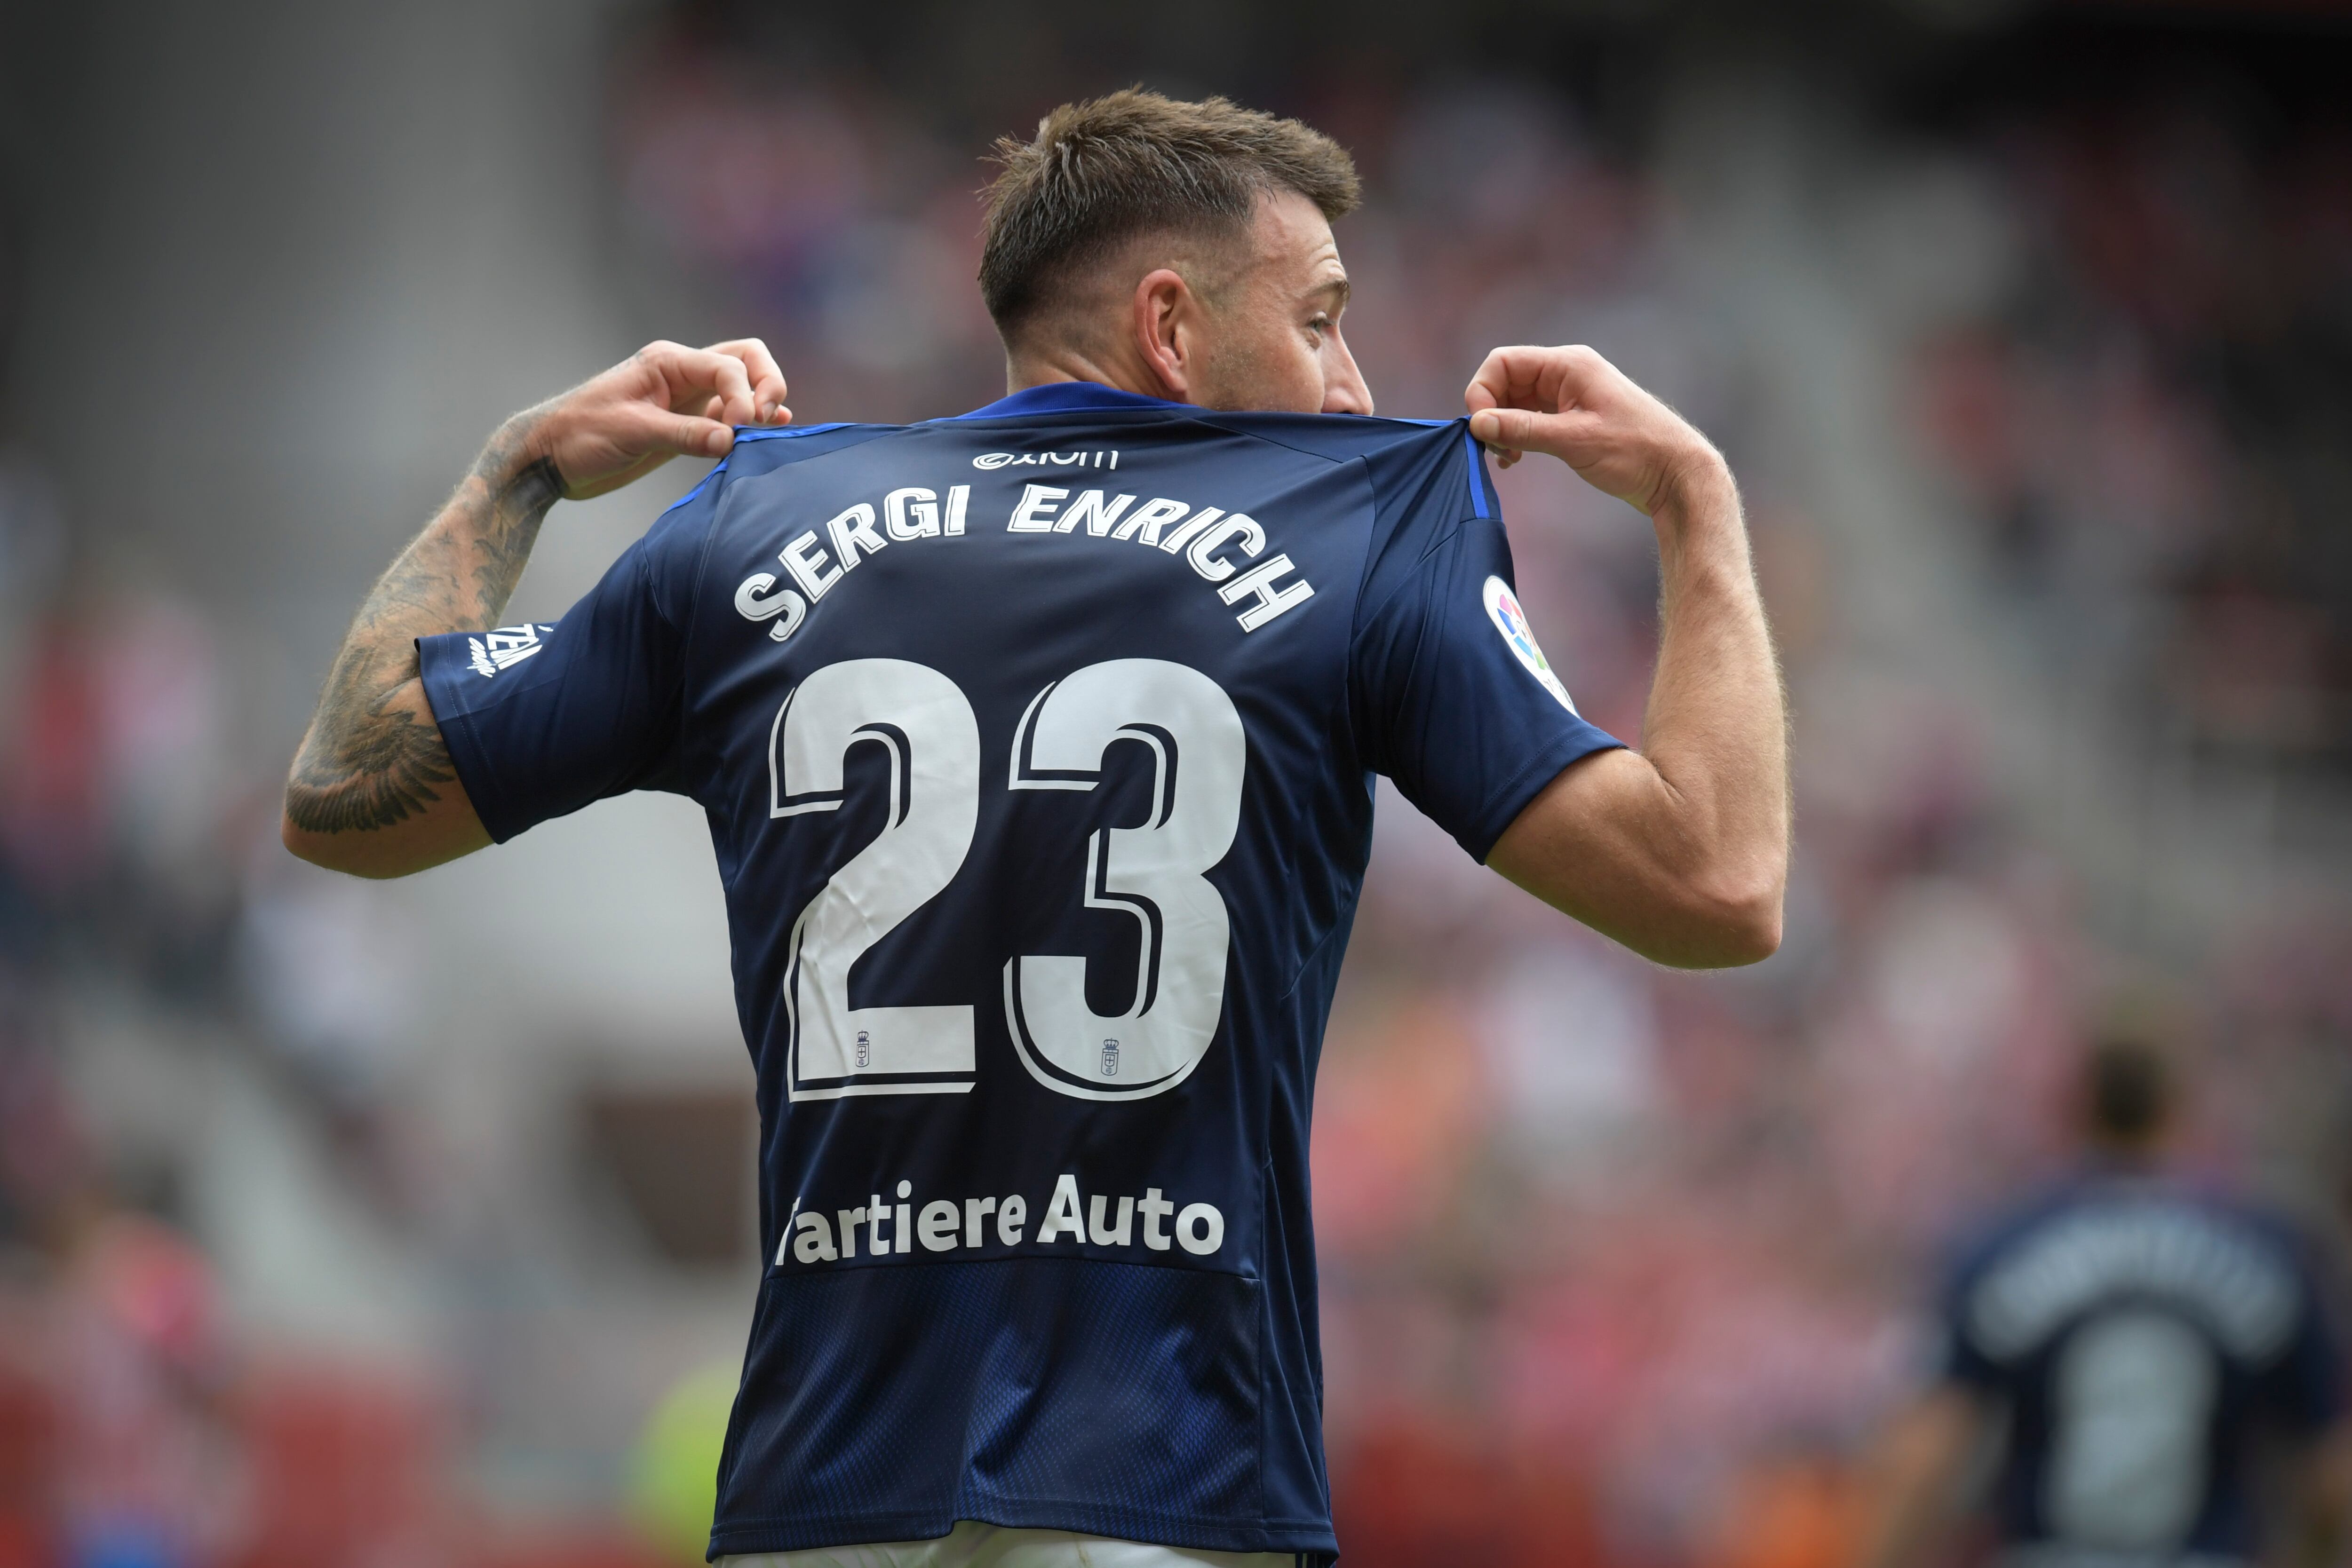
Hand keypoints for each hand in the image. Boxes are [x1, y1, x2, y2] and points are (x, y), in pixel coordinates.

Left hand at [503, 339, 791, 500]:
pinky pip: (728, 417)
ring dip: (762, 402)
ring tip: (769, 430)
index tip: (737, 430)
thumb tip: (732, 440)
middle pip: (745, 361)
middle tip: (765, 419)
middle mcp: (683, 375)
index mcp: (668, 363)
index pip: (727, 366)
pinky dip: (751, 422)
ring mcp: (687, 399)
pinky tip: (768, 432)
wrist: (551, 458)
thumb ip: (684, 435)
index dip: (743, 395)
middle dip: (766, 384)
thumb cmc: (580, 435)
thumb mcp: (631, 432)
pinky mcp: (687, 426)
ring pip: (742, 386)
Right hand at [1464, 345, 1722, 516]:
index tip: (1481, 428)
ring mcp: (1569, 395)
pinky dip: (1517, 435)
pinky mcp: (1572, 418)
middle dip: (1492, 413)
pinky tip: (1516, 458)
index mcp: (1569, 365)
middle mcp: (1566, 374)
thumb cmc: (1635, 450)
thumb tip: (1477, 423)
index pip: (1504, 362)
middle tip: (1496, 448)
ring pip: (1516, 402)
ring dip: (1503, 427)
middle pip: (1506, 381)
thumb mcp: (1574, 440)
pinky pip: (1531, 418)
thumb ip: (1523, 429)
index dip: (1483, 391)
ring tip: (1508, 457)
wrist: (1675, 473)